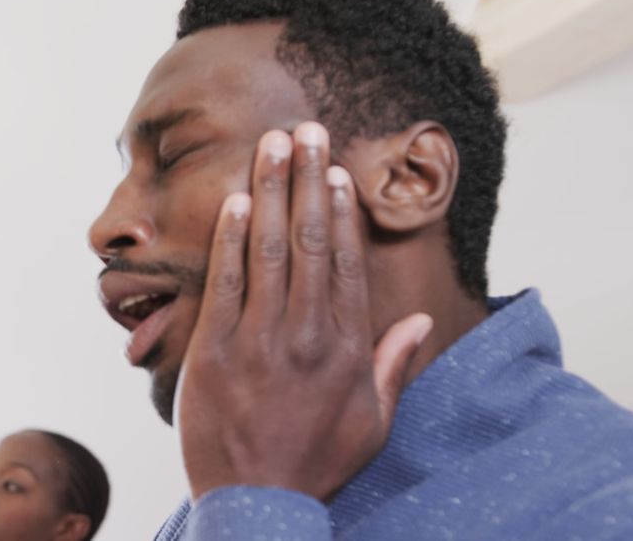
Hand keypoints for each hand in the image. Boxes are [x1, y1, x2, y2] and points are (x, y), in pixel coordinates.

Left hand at [175, 122, 433, 500]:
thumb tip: (418, 321)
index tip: (335, 171)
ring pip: (266, 251)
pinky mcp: (215, 351)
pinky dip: (229, 240)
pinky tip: (232, 201)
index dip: (338, 211)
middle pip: (307, 241)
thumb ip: (394, 366)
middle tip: (304, 130)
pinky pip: (224, 284)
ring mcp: (258, 339)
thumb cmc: (314, 461)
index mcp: (345, 347)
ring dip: (268, 193)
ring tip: (270, 146)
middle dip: (305, 180)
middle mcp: (306, 334)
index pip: (342, 262)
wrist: (257, 502)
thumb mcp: (372, 422)